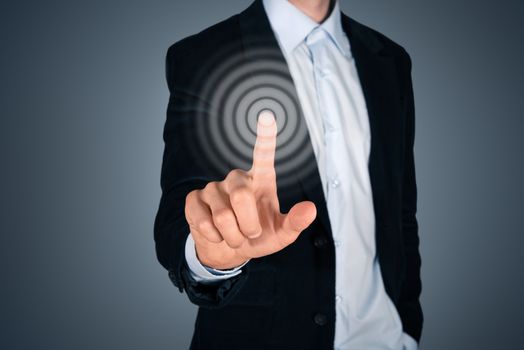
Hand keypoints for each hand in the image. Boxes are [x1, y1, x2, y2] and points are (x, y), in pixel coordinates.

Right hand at [184, 110, 316, 268]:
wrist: (229, 251)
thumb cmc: (258, 237)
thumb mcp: (281, 234)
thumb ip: (295, 222)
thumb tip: (311, 209)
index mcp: (261, 180)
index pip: (263, 154)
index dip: (265, 136)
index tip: (267, 115)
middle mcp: (237, 179)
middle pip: (241, 197)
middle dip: (248, 226)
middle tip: (249, 234)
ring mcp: (213, 187)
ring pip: (222, 216)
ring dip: (232, 236)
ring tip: (234, 236)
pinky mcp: (194, 199)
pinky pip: (204, 222)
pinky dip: (214, 237)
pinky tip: (216, 235)